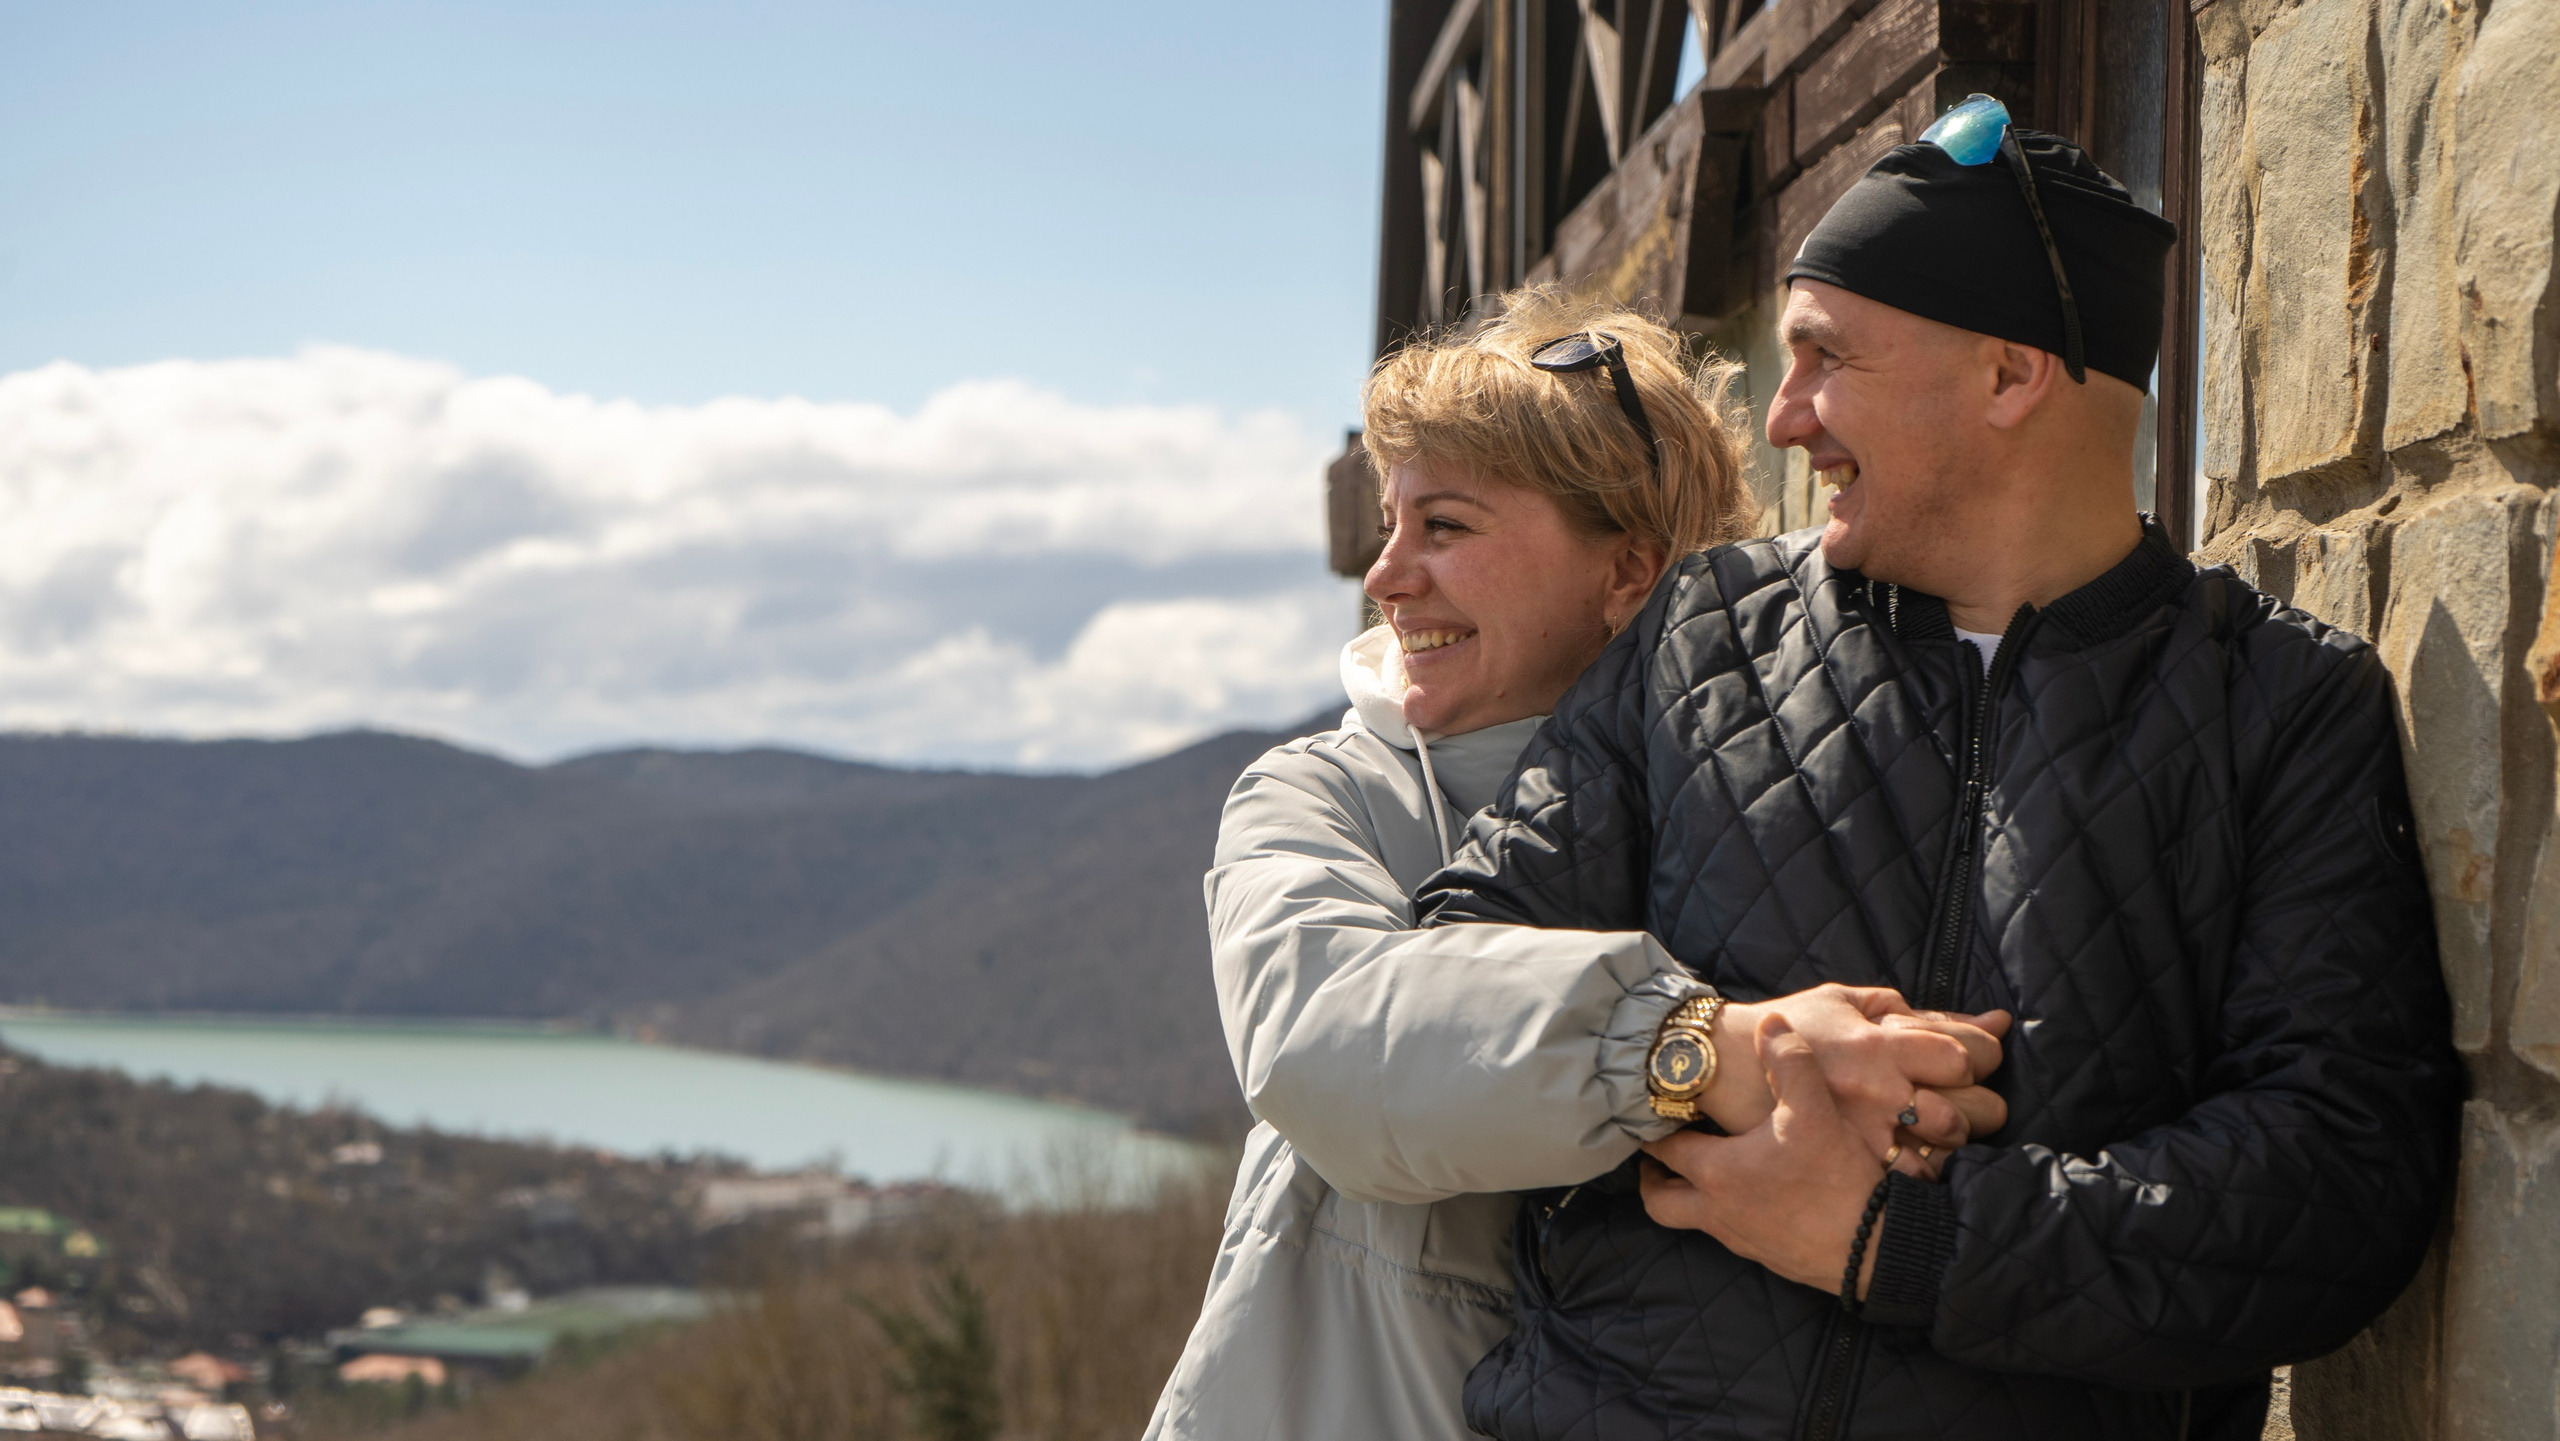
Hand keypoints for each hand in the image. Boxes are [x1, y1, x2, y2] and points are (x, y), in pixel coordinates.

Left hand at [1641, 1014, 1895, 1297]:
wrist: (1876, 1248)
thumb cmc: (1838, 1180)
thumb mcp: (1814, 1110)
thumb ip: (1789, 1062)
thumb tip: (1771, 1023)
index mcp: (1717, 1172)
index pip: (1666, 1148)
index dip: (1654, 1128)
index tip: (1650, 1114)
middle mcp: (1719, 1211)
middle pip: (1660, 1201)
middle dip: (1653, 1177)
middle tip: (1658, 1157)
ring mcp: (1742, 1240)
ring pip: (1695, 1221)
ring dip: (1691, 1196)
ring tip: (1706, 1169)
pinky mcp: (1769, 1257)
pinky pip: (1732, 1235)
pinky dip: (1729, 1213)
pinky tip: (1755, 1193)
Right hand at [1696, 983, 2010, 1160]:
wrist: (1724, 1067)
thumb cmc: (1793, 1025)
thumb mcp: (1846, 1002)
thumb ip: (1914, 1010)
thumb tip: (1994, 1020)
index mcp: (1881, 1045)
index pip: (1968, 1055)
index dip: (1982, 1057)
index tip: (1966, 1061)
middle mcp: (1879, 1093)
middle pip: (1973, 1111)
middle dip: (1978, 1107)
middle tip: (1961, 1102)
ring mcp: (1866, 1136)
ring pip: (1949, 1152)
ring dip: (1952, 1142)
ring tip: (1934, 1130)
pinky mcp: (1849, 1168)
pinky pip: (1913, 1180)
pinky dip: (1922, 1171)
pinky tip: (1910, 1156)